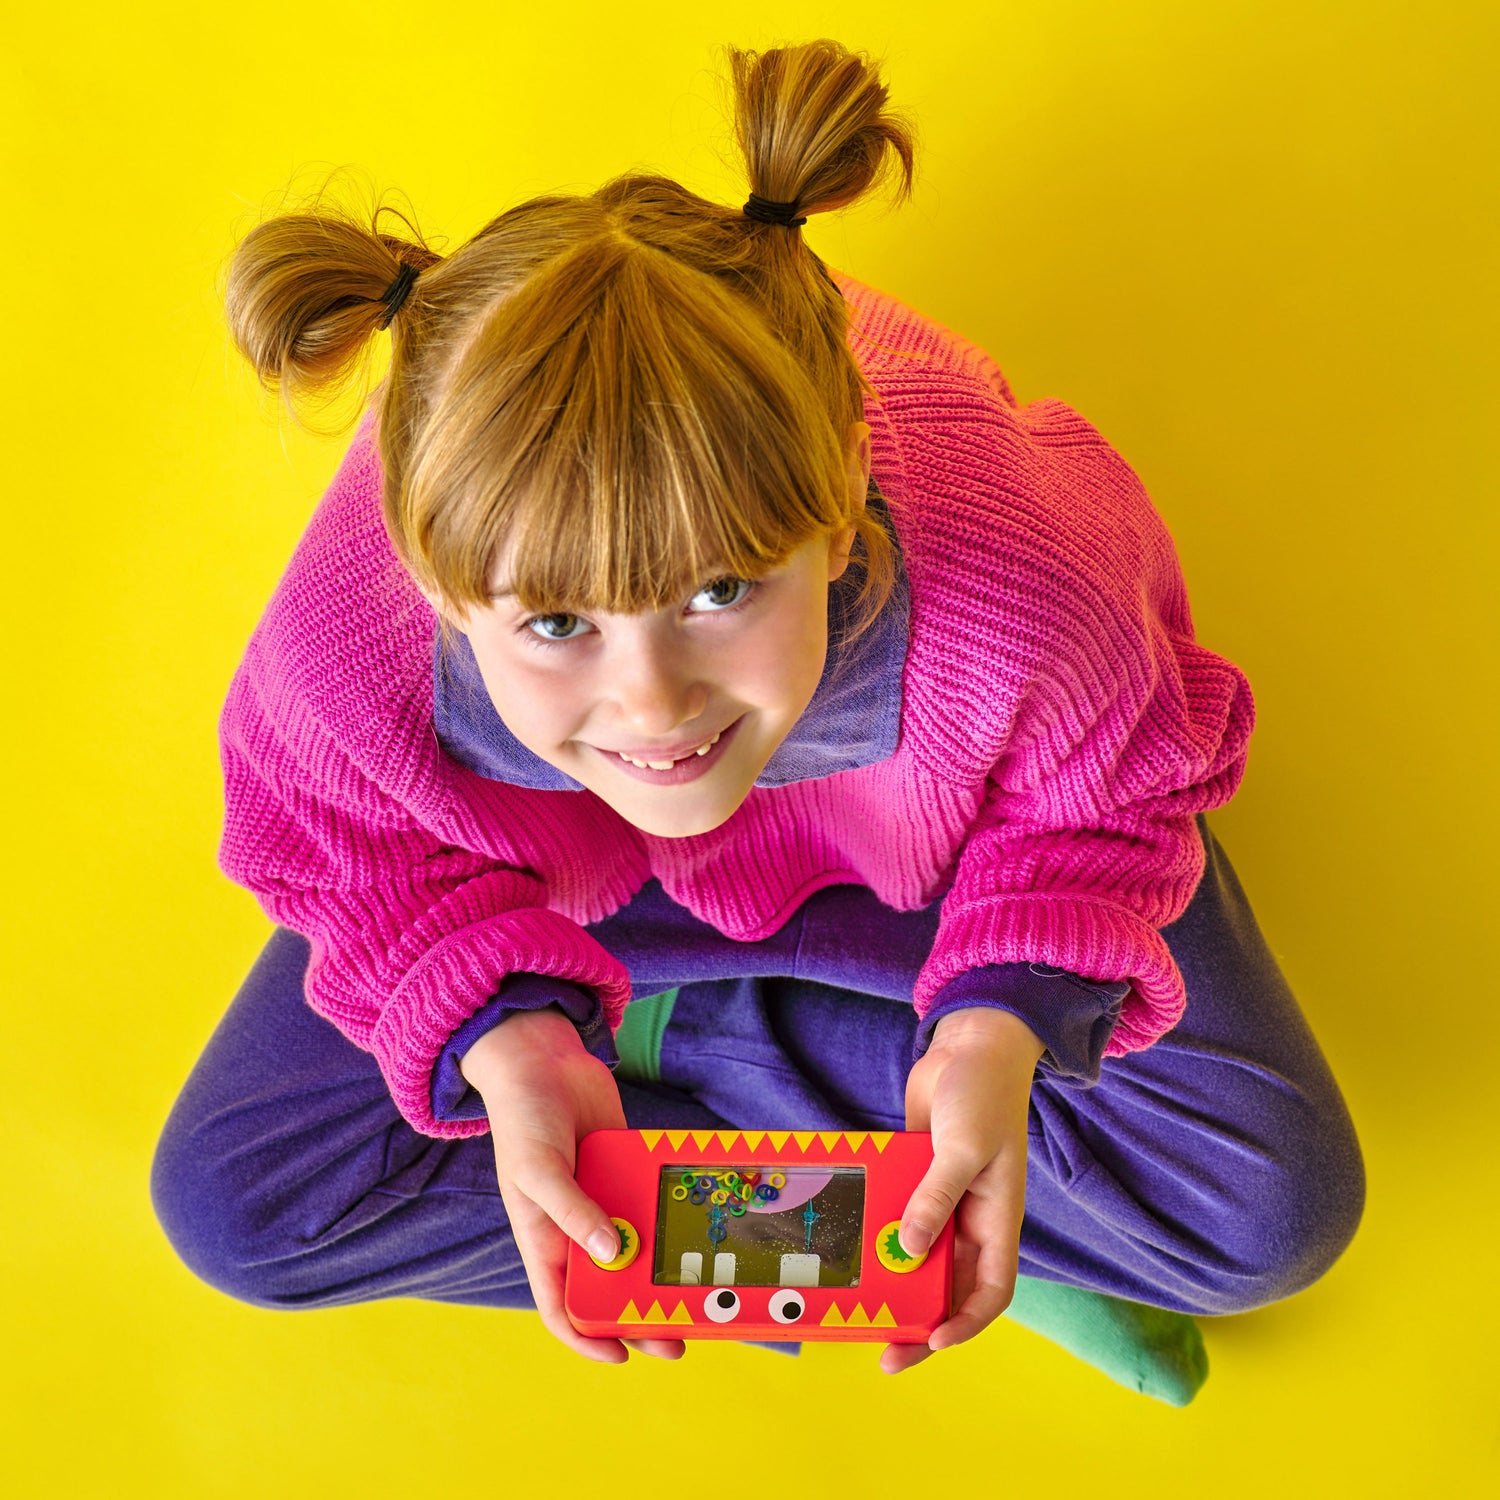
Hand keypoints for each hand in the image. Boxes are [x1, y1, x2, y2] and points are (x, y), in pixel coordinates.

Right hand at [460, 1006, 685, 1364]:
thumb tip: (609, 1252)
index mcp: (543, 1239)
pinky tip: (697, 1227)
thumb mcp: (538, 1169)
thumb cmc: (524, 1118)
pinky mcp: (625, 1170)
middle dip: (641, 1315)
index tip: (622, 1356)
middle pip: (610, 1287)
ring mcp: (603, 1199)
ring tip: (697, 1290)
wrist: (543, 1058)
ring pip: (636, 1249)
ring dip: (661, 1270)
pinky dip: (668, 1217)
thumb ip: (572, 1212)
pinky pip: (649, 1202)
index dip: (588, 1337)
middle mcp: (576, 1228)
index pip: (561, 1306)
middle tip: (680, 1335)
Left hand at [881, 1007, 1045, 1374]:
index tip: (930, 1339)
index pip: (991, 1291)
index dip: (964, 1323)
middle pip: (948, 1286)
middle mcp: (971, 1218)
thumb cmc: (982, 1093)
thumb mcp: (964, 1148)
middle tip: (882, 1346)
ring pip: (918, 1255)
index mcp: (997, 1219)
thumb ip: (936, 1198)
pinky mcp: (916, 1176)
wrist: (970, 1043)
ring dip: (893, 1277)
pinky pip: (896, 1214)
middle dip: (919, 1318)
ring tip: (860, 1302)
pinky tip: (848, 1240)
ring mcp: (942, 1198)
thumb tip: (909, 1249)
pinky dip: (877, 1229)